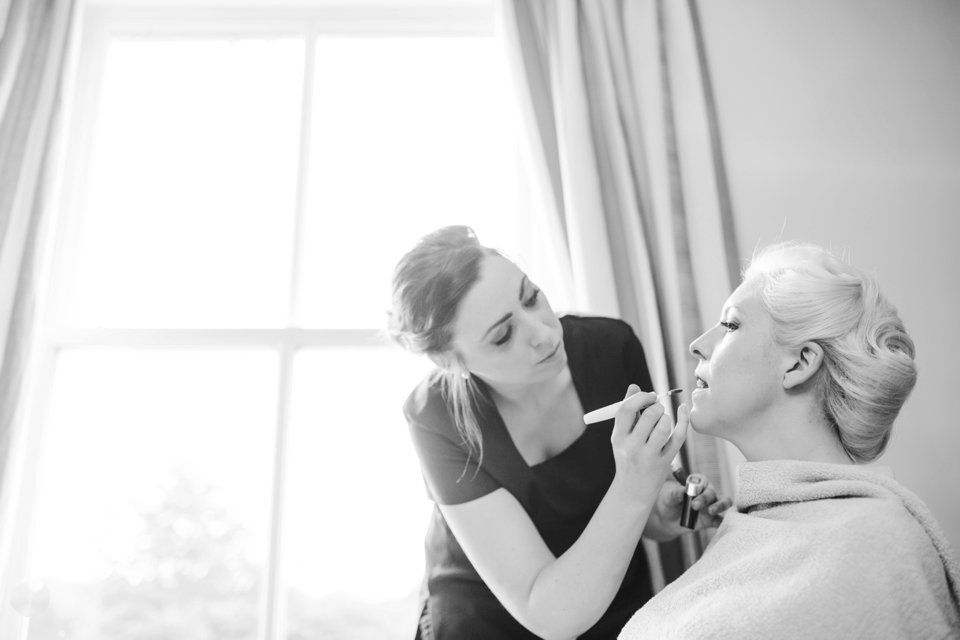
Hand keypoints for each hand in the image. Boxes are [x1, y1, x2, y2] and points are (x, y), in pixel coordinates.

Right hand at [609, 384, 687, 504]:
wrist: (633, 491)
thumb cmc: (628, 456)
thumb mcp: (621, 436)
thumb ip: (627, 412)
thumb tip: (634, 386)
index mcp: (618, 437)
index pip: (626, 409)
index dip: (640, 397)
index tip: (649, 396)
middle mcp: (632, 447)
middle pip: (648, 416)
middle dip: (656, 406)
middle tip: (657, 408)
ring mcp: (649, 456)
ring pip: (664, 426)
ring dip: (666, 417)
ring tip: (663, 420)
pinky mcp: (665, 462)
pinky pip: (678, 437)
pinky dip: (683, 420)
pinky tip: (683, 409)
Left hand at [645, 472, 731, 540]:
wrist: (667, 519)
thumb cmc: (669, 502)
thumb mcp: (669, 497)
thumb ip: (676, 493)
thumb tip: (683, 490)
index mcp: (697, 483)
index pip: (703, 481)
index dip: (699, 486)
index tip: (691, 494)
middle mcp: (707, 493)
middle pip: (712, 492)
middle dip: (705, 498)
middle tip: (694, 505)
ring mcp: (711, 506)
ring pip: (723, 503)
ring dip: (719, 506)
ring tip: (711, 511)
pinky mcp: (711, 520)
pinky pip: (720, 520)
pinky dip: (721, 522)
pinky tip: (719, 524)